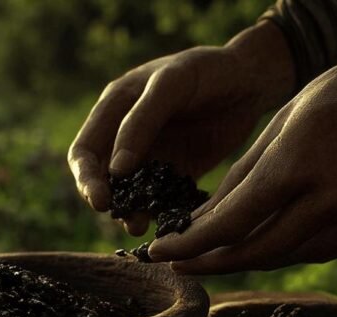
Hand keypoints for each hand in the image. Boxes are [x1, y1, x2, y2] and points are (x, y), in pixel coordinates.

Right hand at [68, 21, 293, 234]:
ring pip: (130, 193)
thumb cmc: (208, 69)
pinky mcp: (176, 172)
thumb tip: (115, 170)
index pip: (84, 150)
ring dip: (132, 212)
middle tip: (127, 221)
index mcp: (114, 108)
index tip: (100, 201)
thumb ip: (141, 122)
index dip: (86, 178)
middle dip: (109, 202)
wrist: (251, 77)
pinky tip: (170, 224)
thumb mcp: (172, 85)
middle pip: (101, 178)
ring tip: (142, 228)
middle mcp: (125, 135)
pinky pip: (160, 198)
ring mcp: (151, 156)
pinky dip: (161, 212)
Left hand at [149, 40, 336, 273]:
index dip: (190, 245)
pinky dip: (287, 248)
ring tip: (215, 253)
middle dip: (211, 263)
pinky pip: (320, 251)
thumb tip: (198, 222)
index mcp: (297, 165)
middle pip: (257, 252)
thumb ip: (240, 177)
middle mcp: (331, 199)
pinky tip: (266, 240)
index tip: (159, 252)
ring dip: (247, 258)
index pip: (231, 223)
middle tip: (179, 264)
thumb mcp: (280, 123)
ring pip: (288, 256)